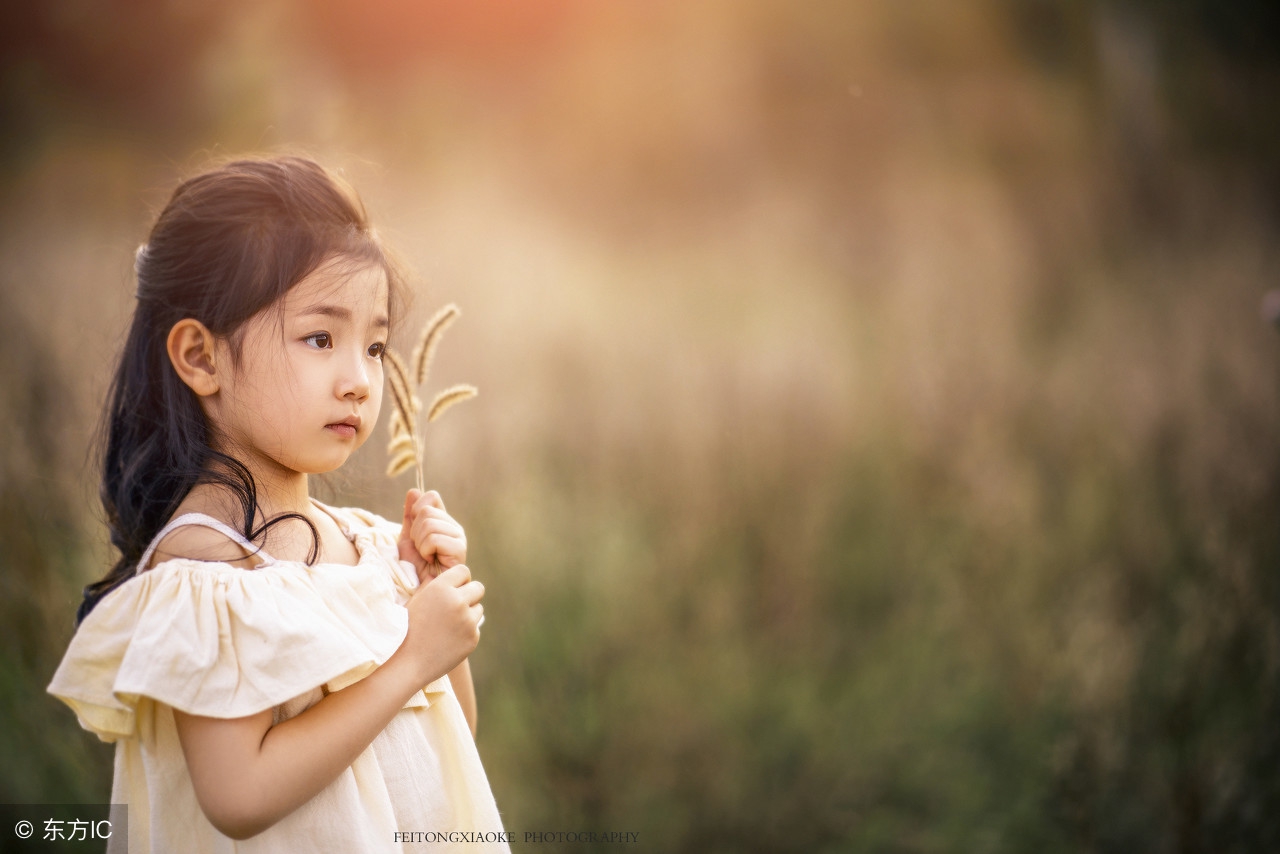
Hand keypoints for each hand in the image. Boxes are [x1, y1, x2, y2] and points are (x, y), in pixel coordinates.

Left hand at [397, 489, 466, 584]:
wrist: (420, 589)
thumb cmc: (415, 567)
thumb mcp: (408, 538)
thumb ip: (410, 516)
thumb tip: (413, 491)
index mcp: (444, 521)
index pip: (431, 496)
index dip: (416, 511)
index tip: (415, 532)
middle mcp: (454, 527)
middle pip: (426, 511)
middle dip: (415, 532)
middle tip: (420, 549)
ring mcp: (459, 537)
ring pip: (429, 524)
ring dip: (419, 543)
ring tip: (425, 556)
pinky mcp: (459, 549)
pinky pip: (434, 538)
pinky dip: (425, 550)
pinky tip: (431, 561)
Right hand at [400, 563, 484, 685]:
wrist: (408, 663)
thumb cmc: (406, 629)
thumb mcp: (415, 601)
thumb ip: (430, 585)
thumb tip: (437, 573)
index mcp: (440, 588)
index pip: (464, 571)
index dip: (459, 579)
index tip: (454, 588)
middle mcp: (457, 601)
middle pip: (478, 588)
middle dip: (469, 594)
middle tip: (456, 605)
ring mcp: (467, 621)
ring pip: (478, 608)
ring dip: (469, 613)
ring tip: (448, 625)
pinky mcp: (473, 638)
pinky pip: (475, 628)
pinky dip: (466, 632)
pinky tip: (449, 640)